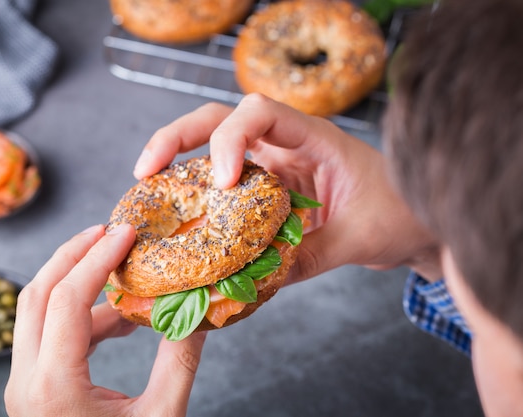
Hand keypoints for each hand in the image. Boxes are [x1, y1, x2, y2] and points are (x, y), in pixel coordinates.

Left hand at [4, 224, 206, 416]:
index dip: (97, 258)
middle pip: (36, 293)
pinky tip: (123, 320)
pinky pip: (49, 334)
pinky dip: (82, 316)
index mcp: (52, 388)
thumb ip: (179, 359)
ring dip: (79, 284)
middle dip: (74, 254)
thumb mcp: (161, 416)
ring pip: (37, 311)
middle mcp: (25, 381)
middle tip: (111, 231)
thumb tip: (200, 309)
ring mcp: (23, 385)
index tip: (126, 232)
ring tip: (126, 275)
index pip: (66, 300)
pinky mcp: (32, 388)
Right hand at [134, 93, 441, 281]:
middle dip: (177, 138)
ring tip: (147, 192)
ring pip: (215, 148)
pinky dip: (198, 196)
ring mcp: (274, 166)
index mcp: (314, 138)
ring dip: (178, 164)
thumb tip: (253, 282)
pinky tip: (180, 220)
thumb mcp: (358, 238)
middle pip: (220, 119)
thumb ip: (308, 257)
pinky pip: (225, 186)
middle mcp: (287, 144)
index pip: (258, 112)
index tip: (220, 181)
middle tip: (145, 170)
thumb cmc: (400, 216)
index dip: (229, 138)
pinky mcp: (268, 190)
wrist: (415, 223)